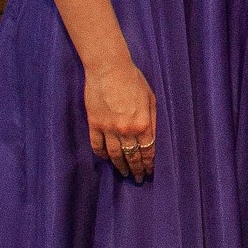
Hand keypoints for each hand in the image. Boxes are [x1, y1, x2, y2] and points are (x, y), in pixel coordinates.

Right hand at [84, 57, 156, 180]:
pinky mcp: (94, 124)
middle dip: (137, 169)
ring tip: (124, 173)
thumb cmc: (133, 80)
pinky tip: (106, 159)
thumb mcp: (151, 98)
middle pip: (132, 156)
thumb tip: (152, 138)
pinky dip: (101, 155)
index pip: (148, 151)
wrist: (109, 68)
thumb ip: (152, 119)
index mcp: (143, 124)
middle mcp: (126, 130)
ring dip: (120, 166)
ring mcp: (108, 128)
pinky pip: (97, 145)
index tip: (150, 171)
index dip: (149, 163)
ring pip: (115, 155)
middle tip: (139, 179)